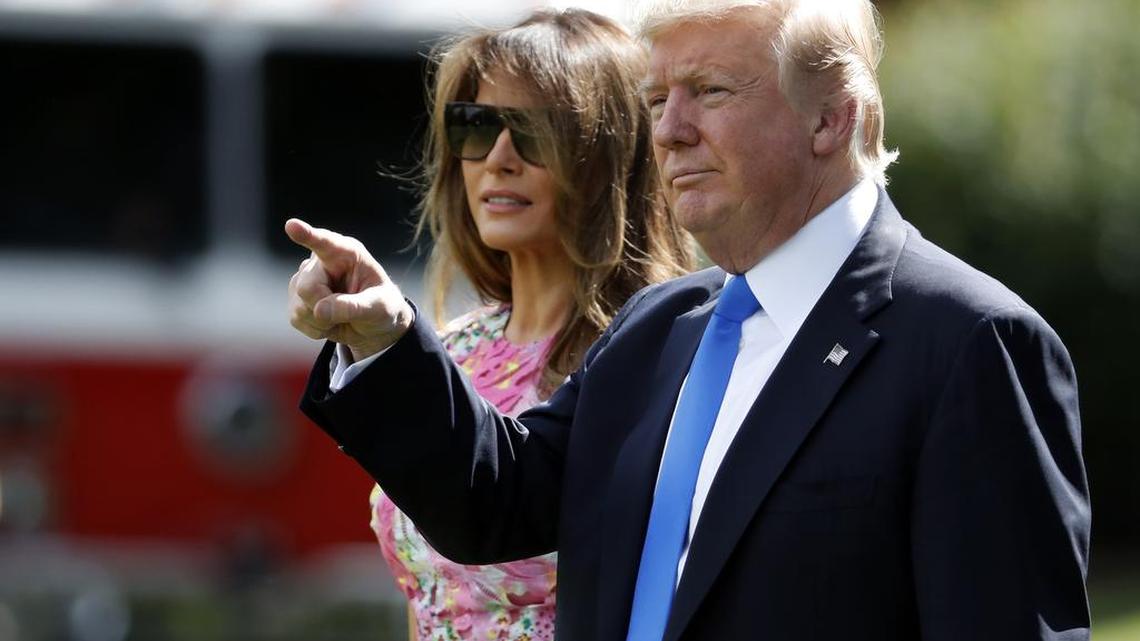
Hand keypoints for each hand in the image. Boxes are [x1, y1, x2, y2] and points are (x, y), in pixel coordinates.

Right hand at [285, 218, 413, 361]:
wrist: (375, 326)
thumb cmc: (382, 307)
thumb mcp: (379, 307)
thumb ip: (353, 307)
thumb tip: (320, 311)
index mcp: (347, 253)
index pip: (324, 242)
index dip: (307, 234)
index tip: (292, 225)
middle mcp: (321, 261)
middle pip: (306, 287)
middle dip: (325, 308)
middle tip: (349, 312)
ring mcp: (305, 279)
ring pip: (299, 306)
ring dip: (322, 321)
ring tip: (342, 315)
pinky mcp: (296, 299)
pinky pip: (296, 318)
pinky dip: (316, 329)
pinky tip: (330, 322)